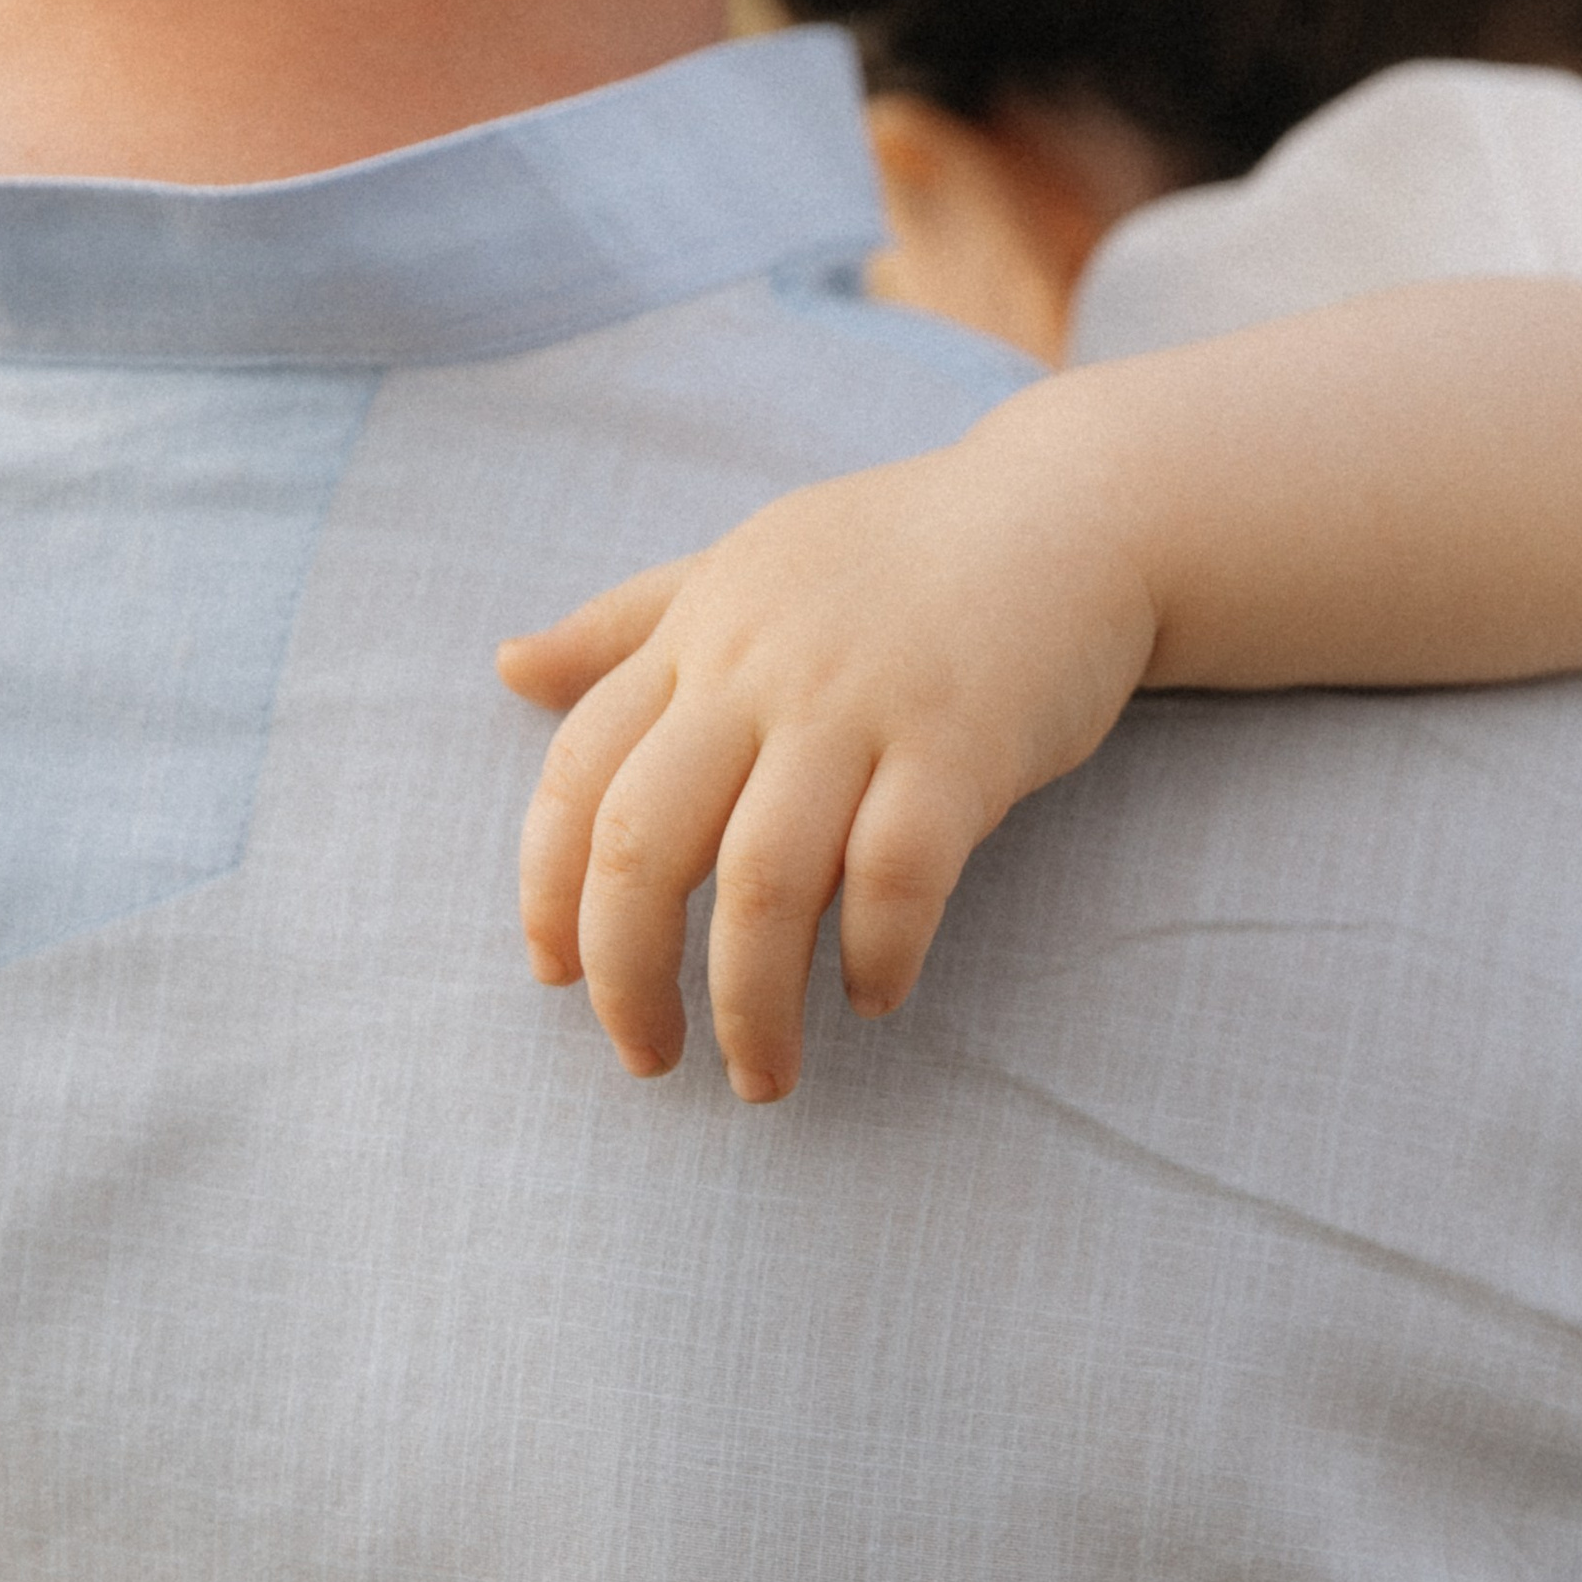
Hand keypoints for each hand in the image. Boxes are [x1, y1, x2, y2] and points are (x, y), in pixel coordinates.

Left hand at [498, 416, 1158, 1099]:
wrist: (1073, 509)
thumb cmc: (899, 551)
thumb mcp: (745, 564)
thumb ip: (628, 624)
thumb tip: (508, 669)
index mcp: (699, 635)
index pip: (575, 776)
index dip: (545, 890)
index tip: (554, 975)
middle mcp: (761, 670)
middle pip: (642, 846)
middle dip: (626, 977)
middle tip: (647, 1059)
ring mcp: (861, 706)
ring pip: (763, 885)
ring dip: (752, 1005)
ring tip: (764, 1073)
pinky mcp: (964, 744)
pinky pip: (897, 878)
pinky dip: (876, 955)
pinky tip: (875, 995)